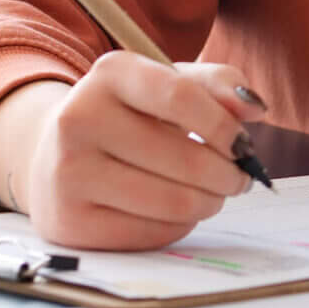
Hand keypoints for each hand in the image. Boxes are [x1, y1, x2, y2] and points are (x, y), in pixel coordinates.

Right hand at [0, 55, 266, 250]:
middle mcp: (78, 119)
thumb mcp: (167, 84)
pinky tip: (172, 210)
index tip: (243, 144)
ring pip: (173, 202)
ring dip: (210, 203)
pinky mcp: (70, 222)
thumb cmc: (129, 117)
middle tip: (239, 177)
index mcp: (109, 74)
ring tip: (213, 194)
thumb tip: (255, 108)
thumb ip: (217, 85)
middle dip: (228, 174)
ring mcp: (68, 174)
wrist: (53, 157)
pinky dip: (178, 225)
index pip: (180, 97)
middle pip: (185, 159)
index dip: (224, 126)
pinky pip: (152, 233)